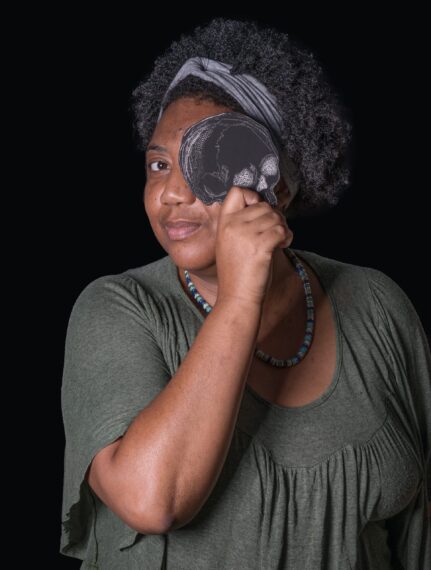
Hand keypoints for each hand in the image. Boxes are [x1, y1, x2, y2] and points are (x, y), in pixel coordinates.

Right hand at [215, 187, 293, 306]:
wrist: (237, 298)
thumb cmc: (238, 274)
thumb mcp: (232, 244)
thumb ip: (245, 225)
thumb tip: (271, 210)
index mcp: (223, 224)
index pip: (236, 191)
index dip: (253, 197)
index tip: (260, 212)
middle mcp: (232, 225)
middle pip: (263, 204)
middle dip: (275, 217)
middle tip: (276, 233)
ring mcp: (245, 235)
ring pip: (275, 217)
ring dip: (283, 228)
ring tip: (279, 241)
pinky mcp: (260, 246)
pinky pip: (281, 230)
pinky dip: (287, 237)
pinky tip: (283, 246)